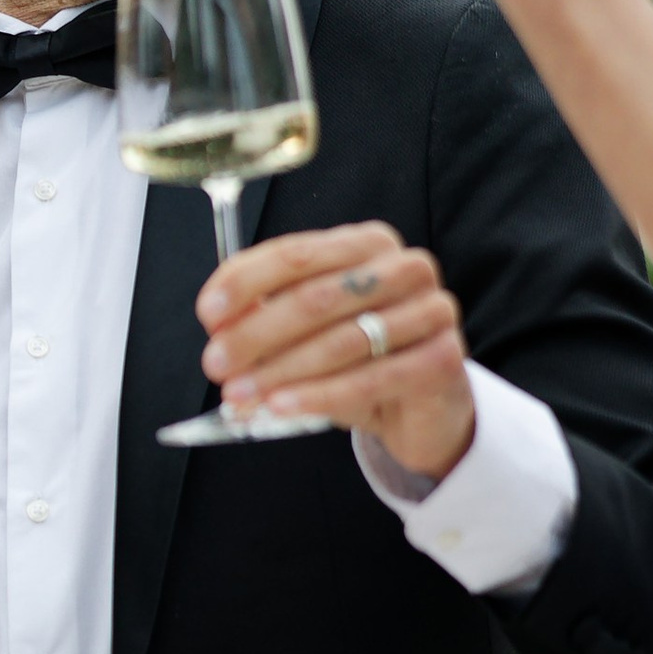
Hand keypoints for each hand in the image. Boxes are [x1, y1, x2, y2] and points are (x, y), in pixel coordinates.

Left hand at [198, 220, 474, 474]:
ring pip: (342, 340)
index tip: (208, 314)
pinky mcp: (444, 358)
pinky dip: (319, 396)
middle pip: (316, 297)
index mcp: (367, 245)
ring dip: (281, 371)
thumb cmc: (360, 361)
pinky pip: (371, 378)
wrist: (422, 408)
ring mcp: (432, 310)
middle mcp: (405, 268)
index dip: (246, 282)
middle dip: (256, 333)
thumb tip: (218, 321)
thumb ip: (268, 315)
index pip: (296, 253)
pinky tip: (282, 408)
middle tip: (216, 364)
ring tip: (240, 396)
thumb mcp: (309, 331)